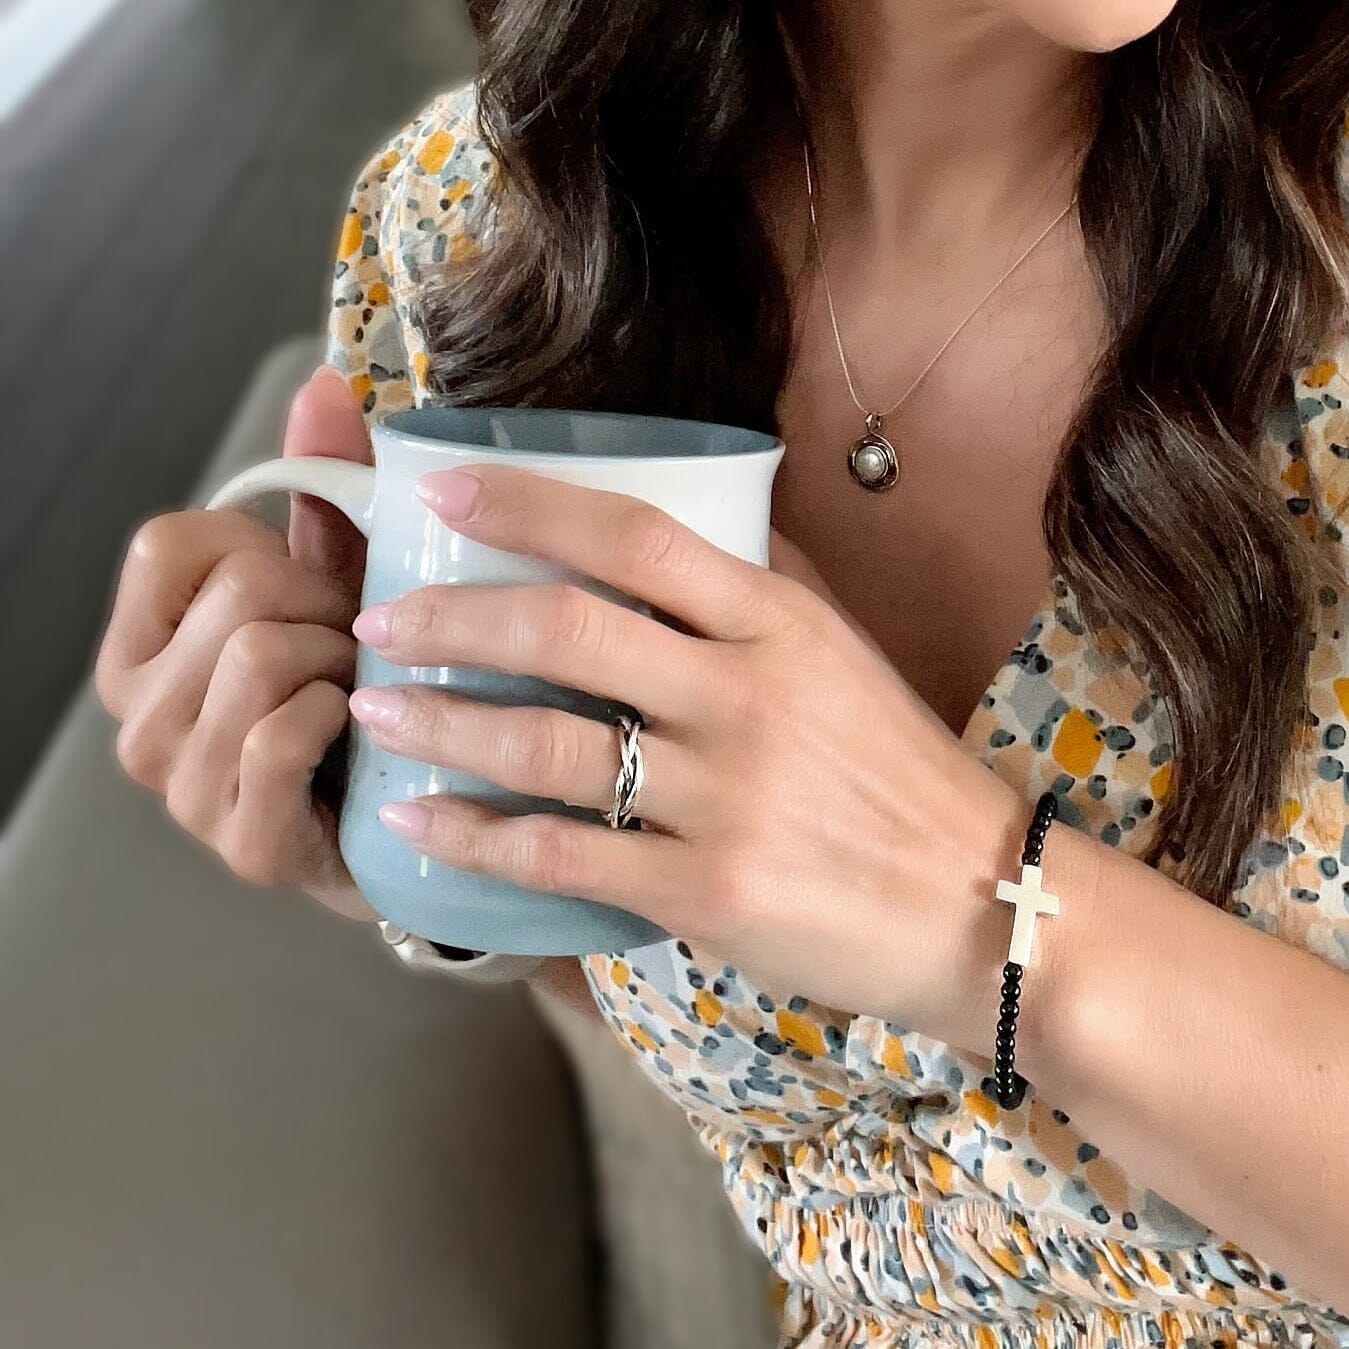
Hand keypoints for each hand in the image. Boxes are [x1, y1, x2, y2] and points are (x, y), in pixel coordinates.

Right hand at [94, 367, 375, 919]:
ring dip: (341, 660)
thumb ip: (321, 492)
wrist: (388, 823)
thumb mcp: (331, 588)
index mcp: (139, 644)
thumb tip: (327, 384)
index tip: (308, 586)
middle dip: (326, 606)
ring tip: (363, 686)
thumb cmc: (352, 698)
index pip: (167, 541)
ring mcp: (179, 782)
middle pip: (235, 597)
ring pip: (262, 657)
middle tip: (359, 643)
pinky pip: (285, 733)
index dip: (262, 548)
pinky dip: (341, 716)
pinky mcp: (240, 838)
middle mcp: (136, 712)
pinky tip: (360, 730)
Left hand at [346, 465, 1026, 1049]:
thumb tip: (656, 542)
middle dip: (451, 617)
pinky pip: (561, 855)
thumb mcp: (844, 658)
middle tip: (382, 617)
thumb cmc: (900, 776)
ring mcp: (726, 797)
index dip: (529, 506)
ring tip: (376, 709)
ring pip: (546, 743)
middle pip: (567, 631)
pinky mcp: (705, 892)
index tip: (442, 496)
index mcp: (781, 626)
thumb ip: (755, 598)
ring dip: (442, 720)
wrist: (980, 906)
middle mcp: (747, 698)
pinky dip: (477, 835)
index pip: (635, 539)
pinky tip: (420, 821)